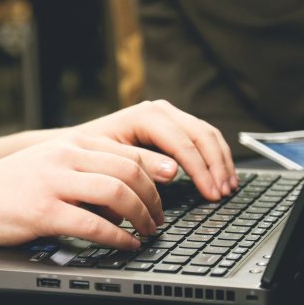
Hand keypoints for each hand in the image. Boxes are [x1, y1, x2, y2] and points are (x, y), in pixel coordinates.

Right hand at [0, 135, 165, 249]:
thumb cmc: (8, 188)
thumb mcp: (48, 164)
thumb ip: (84, 169)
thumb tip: (126, 192)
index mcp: (69, 143)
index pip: (126, 151)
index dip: (156, 170)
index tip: (172, 185)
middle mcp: (64, 156)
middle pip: (129, 170)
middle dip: (153, 197)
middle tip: (160, 218)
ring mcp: (53, 182)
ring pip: (117, 193)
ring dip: (141, 216)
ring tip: (148, 231)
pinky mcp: (43, 211)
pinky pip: (93, 224)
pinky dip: (118, 237)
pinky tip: (126, 244)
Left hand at [72, 100, 237, 199]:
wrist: (75, 146)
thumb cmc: (88, 156)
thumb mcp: (110, 161)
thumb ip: (141, 165)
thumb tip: (174, 172)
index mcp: (146, 116)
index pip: (183, 143)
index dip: (201, 170)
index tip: (211, 193)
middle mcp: (160, 111)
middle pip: (202, 135)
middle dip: (216, 166)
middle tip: (223, 193)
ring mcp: (168, 116)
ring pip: (207, 135)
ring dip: (221, 162)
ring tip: (228, 187)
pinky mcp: (172, 126)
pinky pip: (203, 138)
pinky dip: (215, 157)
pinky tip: (221, 176)